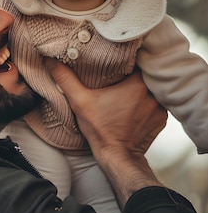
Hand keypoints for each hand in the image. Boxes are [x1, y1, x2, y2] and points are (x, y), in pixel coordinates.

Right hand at [46, 61, 166, 157]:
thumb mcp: (80, 102)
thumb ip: (66, 79)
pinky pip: (156, 102)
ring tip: (128, 86)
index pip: (139, 60)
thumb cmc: (101, 131)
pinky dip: (147, 101)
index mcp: (137, 84)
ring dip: (143, 86)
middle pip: (147, 72)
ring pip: (152, 87)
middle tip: (122, 69)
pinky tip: (134, 103)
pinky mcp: (161, 119)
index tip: (120, 56)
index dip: (130, 56)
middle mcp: (153, 94)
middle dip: (135, 70)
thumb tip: (51, 61)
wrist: (117, 157)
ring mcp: (160, 108)